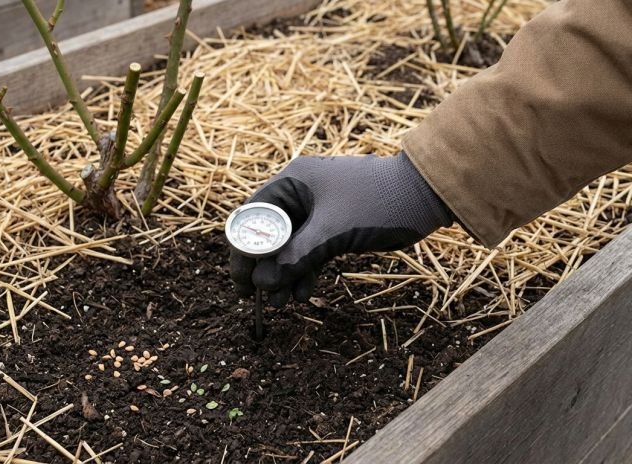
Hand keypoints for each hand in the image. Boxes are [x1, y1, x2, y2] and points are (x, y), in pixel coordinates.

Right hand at [229, 152, 452, 306]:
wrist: (429, 194)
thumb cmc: (380, 202)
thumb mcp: (333, 231)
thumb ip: (295, 256)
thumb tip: (262, 284)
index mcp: (292, 181)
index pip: (252, 216)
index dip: (243, 249)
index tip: (242, 281)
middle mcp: (300, 192)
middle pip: (267, 233)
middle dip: (265, 267)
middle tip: (261, 298)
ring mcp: (318, 209)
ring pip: (289, 246)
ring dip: (285, 273)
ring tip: (285, 303)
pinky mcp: (334, 224)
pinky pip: (309, 249)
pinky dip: (305, 270)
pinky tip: (305, 292)